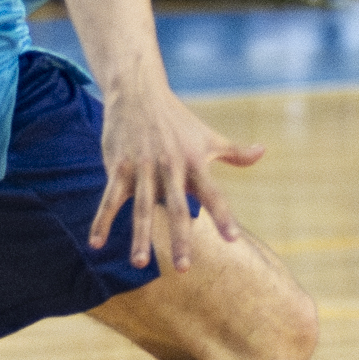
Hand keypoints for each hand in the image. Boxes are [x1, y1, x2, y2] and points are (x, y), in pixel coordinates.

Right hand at [86, 78, 263, 273]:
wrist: (138, 92)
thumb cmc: (177, 119)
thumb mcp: (207, 135)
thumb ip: (234, 151)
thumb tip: (262, 152)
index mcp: (193, 163)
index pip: (213, 193)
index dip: (222, 215)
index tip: (232, 239)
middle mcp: (169, 167)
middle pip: (175, 207)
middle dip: (180, 237)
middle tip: (184, 268)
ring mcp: (142, 168)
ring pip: (140, 208)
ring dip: (139, 236)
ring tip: (140, 264)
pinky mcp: (118, 167)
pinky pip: (109, 199)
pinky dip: (101, 221)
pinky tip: (96, 243)